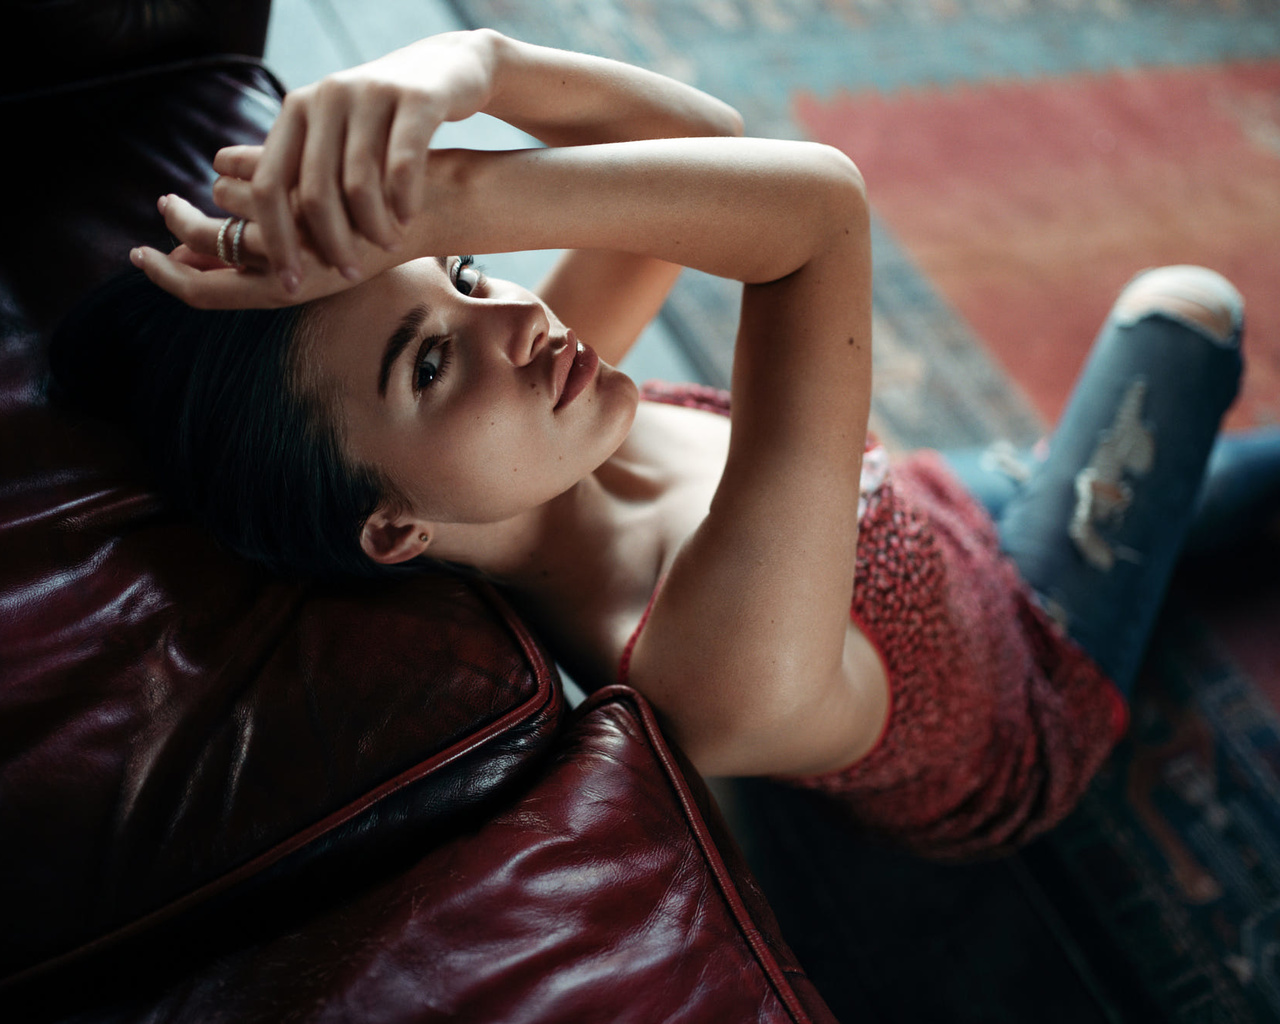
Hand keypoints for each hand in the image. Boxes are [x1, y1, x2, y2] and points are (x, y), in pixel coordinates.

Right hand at [130, 180, 400, 308]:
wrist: (433, 209)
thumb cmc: (374, 231)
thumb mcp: (309, 250)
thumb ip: (254, 254)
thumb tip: (191, 252)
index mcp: (286, 290)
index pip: (205, 295)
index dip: (166, 278)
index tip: (141, 255)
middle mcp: (287, 266)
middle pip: (203, 246)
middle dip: (177, 224)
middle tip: (164, 204)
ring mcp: (297, 226)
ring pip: (225, 197)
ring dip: (228, 183)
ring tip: (247, 174)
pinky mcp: (307, 189)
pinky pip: (250, 168)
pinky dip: (244, 158)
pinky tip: (254, 155)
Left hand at [247, 30, 496, 289]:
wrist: (446, 71)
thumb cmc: (384, 123)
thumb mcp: (335, 138)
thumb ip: (301, 175)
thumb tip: (252, 243)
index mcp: (296, 110)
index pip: (269, 184)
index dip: (276, 240)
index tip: (291, 283)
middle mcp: (326, 96)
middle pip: (314, 191)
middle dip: (332, 244)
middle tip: (350, 272)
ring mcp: (370, 93)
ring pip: (359, 183)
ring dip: (373, 227)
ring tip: (387, 245)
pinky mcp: (416, 98)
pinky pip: (402, 165)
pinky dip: (404, 201)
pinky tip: (409, 219)